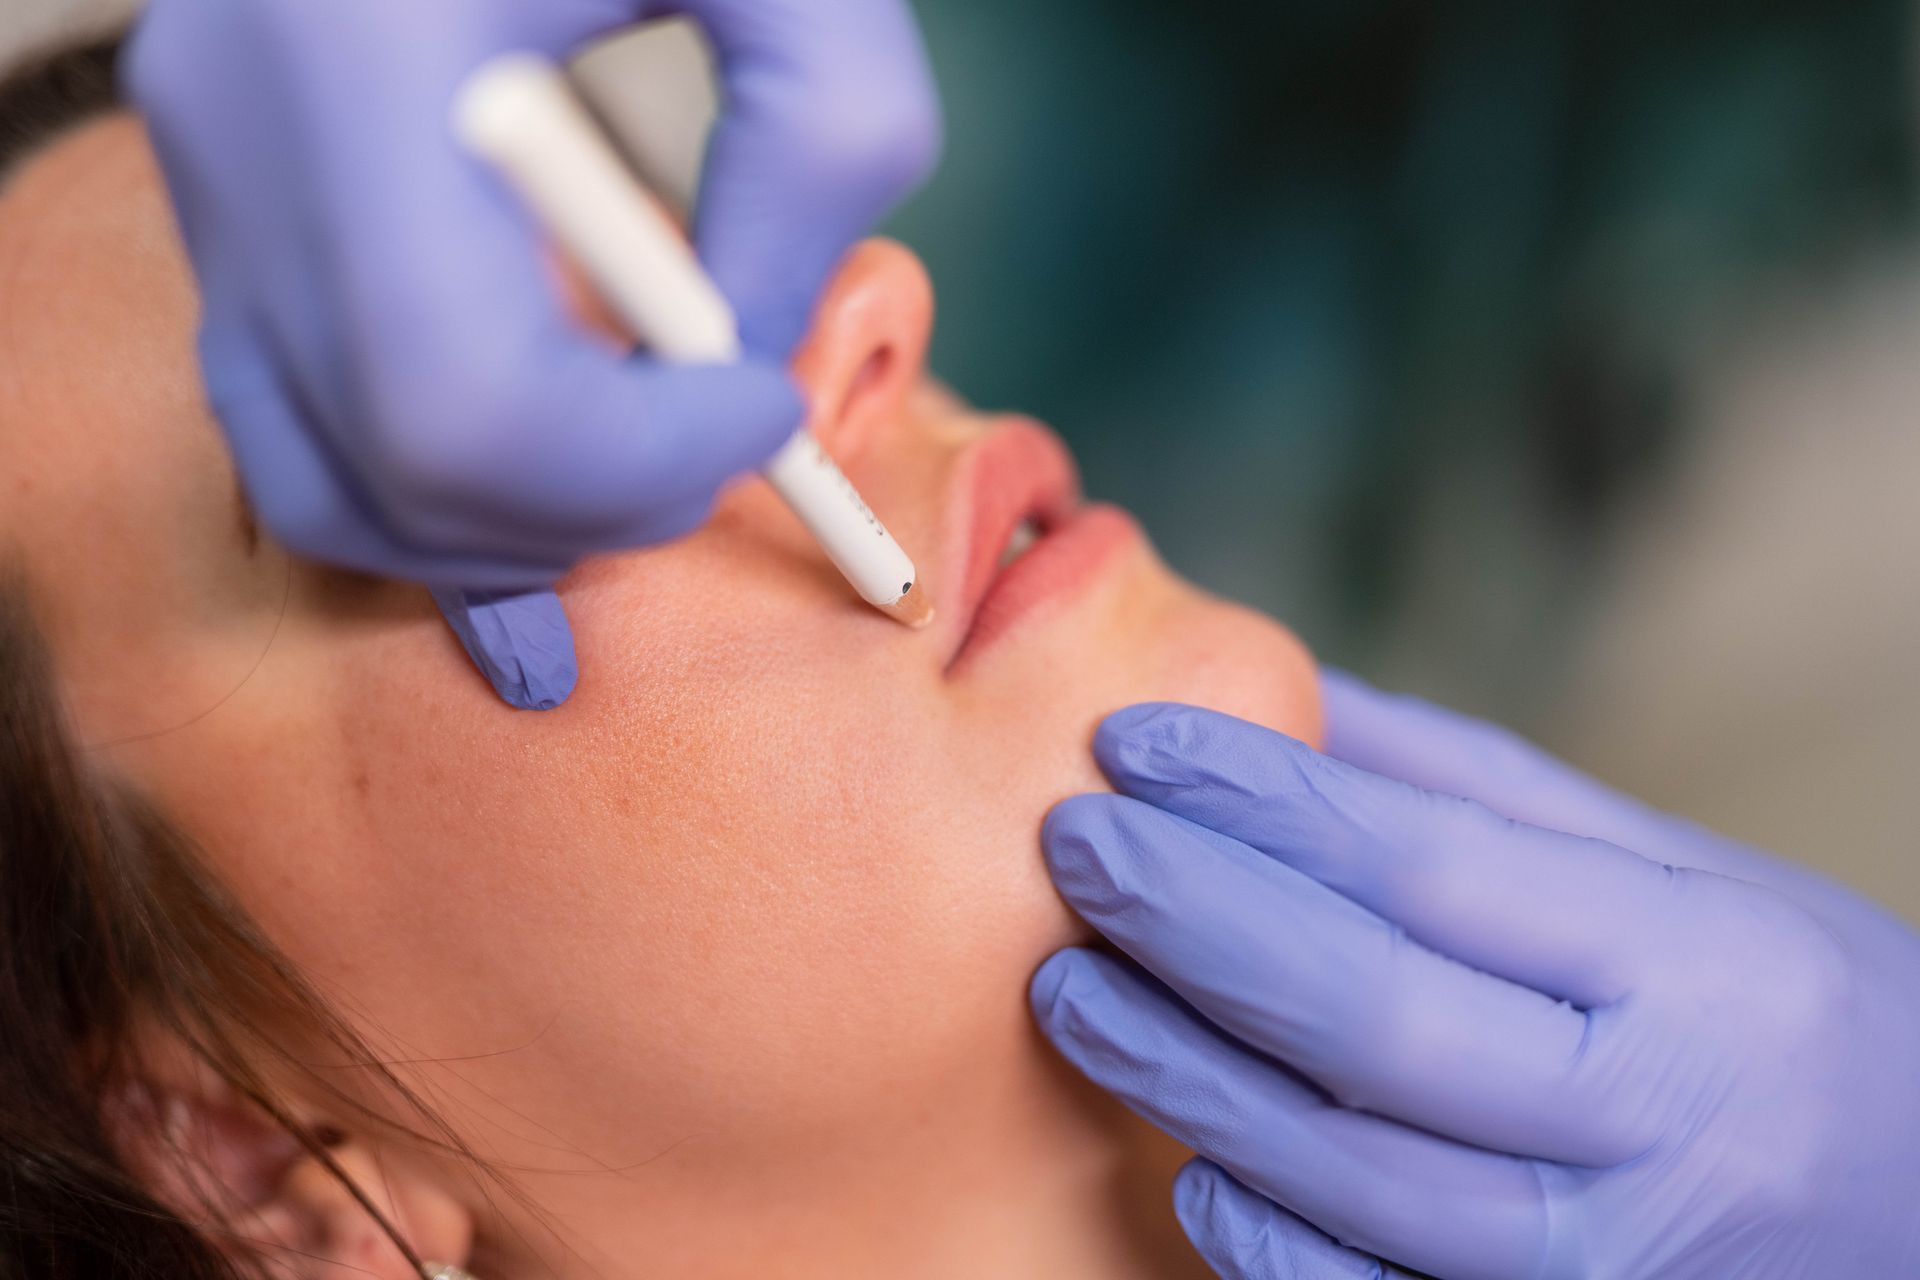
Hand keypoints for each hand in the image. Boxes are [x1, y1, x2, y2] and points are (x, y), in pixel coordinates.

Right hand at [127, 0, 940, 706]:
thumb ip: (823, 145)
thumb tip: (758, 352)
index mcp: (355, 54)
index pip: (461, 397)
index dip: (630, 462)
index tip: (765, 406)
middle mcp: (240, 132)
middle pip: (395, 469)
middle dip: (596, 510)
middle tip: (728, 441)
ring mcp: (211, 176)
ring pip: (328, 482)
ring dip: (516, 529)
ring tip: (652, 468)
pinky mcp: (230, 200)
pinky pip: (303, 426)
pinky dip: (434, 499)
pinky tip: (551, 504)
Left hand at [1032, 672, 1919, 1277]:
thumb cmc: (1795, 1018)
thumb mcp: (1684, 880)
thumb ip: (1485, 798)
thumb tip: (1298, 705)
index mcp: (1690, 964)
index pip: (1429, 866)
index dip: (1262, 799)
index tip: (1134, 744)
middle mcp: (1655, 1118)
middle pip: (1370, 1013)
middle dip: (1195, 920)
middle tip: (1073, 846)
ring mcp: (1610, 1264)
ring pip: (1352, 1172)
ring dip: (1187, 1077)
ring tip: (1073, 987)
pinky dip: (1272, 1244)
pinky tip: (1187, 1164)